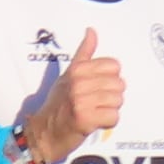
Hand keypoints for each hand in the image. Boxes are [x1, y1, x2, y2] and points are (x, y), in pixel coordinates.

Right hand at [17, 29, 126, 163]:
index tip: (96, 88)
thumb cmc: (59, 104)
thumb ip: (84, 54)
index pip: (114, 66)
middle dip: (111, 96)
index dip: (109, 79)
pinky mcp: (85, 119)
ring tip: (94, 112)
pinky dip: (108, 123)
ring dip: (109, 110)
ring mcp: (81, 100)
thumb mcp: (68, 75)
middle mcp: (78, 82)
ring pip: (118, 100)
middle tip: (95, 103)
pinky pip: (114, 117)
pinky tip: (95, 122)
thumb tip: (92, 31)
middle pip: (119, 84)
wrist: (44, 133)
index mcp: (77, 69)